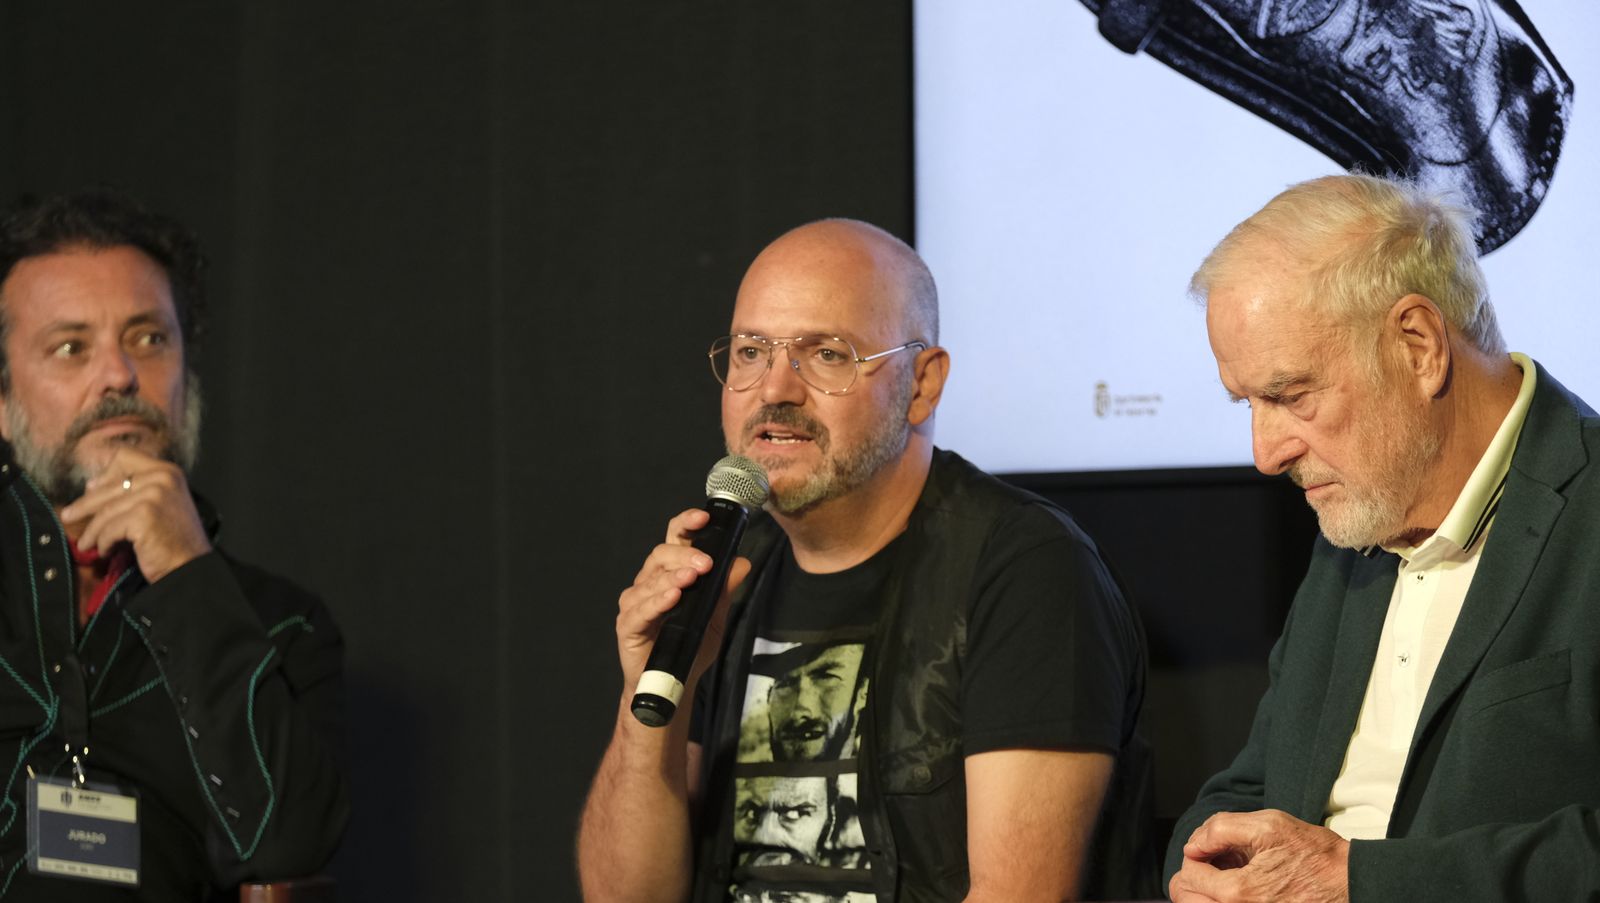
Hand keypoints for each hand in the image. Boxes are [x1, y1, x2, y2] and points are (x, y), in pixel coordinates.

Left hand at [58, 446, 211, 583]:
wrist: (191, 567)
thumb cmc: (176, 541)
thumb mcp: (162, 504)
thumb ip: (137, 490)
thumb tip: (91, 484)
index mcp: (168, 471)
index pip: (124, 457)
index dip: (105, 473)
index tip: (91, 489)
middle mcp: (162, 477)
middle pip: (108, 486)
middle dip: (84, 505)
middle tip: (67, 516)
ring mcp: (154, 495)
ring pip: (105, 510)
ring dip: (92, 530)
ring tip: (86, 543)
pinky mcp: (144, 515)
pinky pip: (109, 528)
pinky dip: (103, 543)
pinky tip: (105, 551)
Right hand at [615, 508, 750, 688]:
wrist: (673, 684)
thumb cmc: (689, 647)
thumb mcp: (714, 617)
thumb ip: (724, 590)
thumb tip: (742, 562)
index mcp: (669, 574)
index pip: (674, 539)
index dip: (685, 523)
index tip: (703, 516)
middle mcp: (649, 583)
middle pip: (661, 555)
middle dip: (684, 555)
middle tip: (705, 564)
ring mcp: (636, 603)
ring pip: (651, 581)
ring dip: (672, 577)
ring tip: (691, 578)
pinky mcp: (627, 625)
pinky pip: (640, 610)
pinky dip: (657, 602)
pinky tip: (672, 597)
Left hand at [1170, 809, 1349, 902]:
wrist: (1349, 883)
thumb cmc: (1313, 854)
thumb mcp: (1269, 825)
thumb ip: (1221, 830)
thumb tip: (1193, 845)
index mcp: (1239, 892)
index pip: (1188, 875)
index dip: (1195, 854)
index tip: (1212, 846)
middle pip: (1186, 899)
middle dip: (1193, 875)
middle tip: (1215, 861)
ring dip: (1206, 889)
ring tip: (1229, 873)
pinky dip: (1222, 898)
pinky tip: (1240, 884)